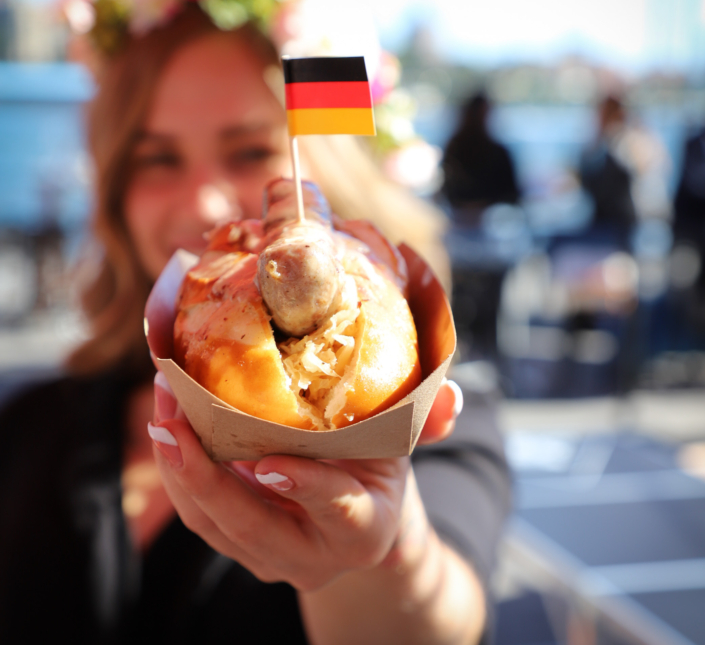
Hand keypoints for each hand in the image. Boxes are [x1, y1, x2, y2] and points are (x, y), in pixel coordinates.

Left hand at [148, 374, 462, 590]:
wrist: (358, 521)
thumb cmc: (380, 474)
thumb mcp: (404, 447)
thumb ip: (426, 422)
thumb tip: (451, 396)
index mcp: (363, 530)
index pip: (337, 510)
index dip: (305, 488)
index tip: (267, 462)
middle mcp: (311, 556)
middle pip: (251, 526)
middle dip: (204, 474)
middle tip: (174, 416)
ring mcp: (269, 556)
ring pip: (212, 522)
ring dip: (178, 466)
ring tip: (162, 406)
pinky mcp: (238, 543)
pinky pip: (200, 513)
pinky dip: (177, 469)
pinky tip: (167, 420)